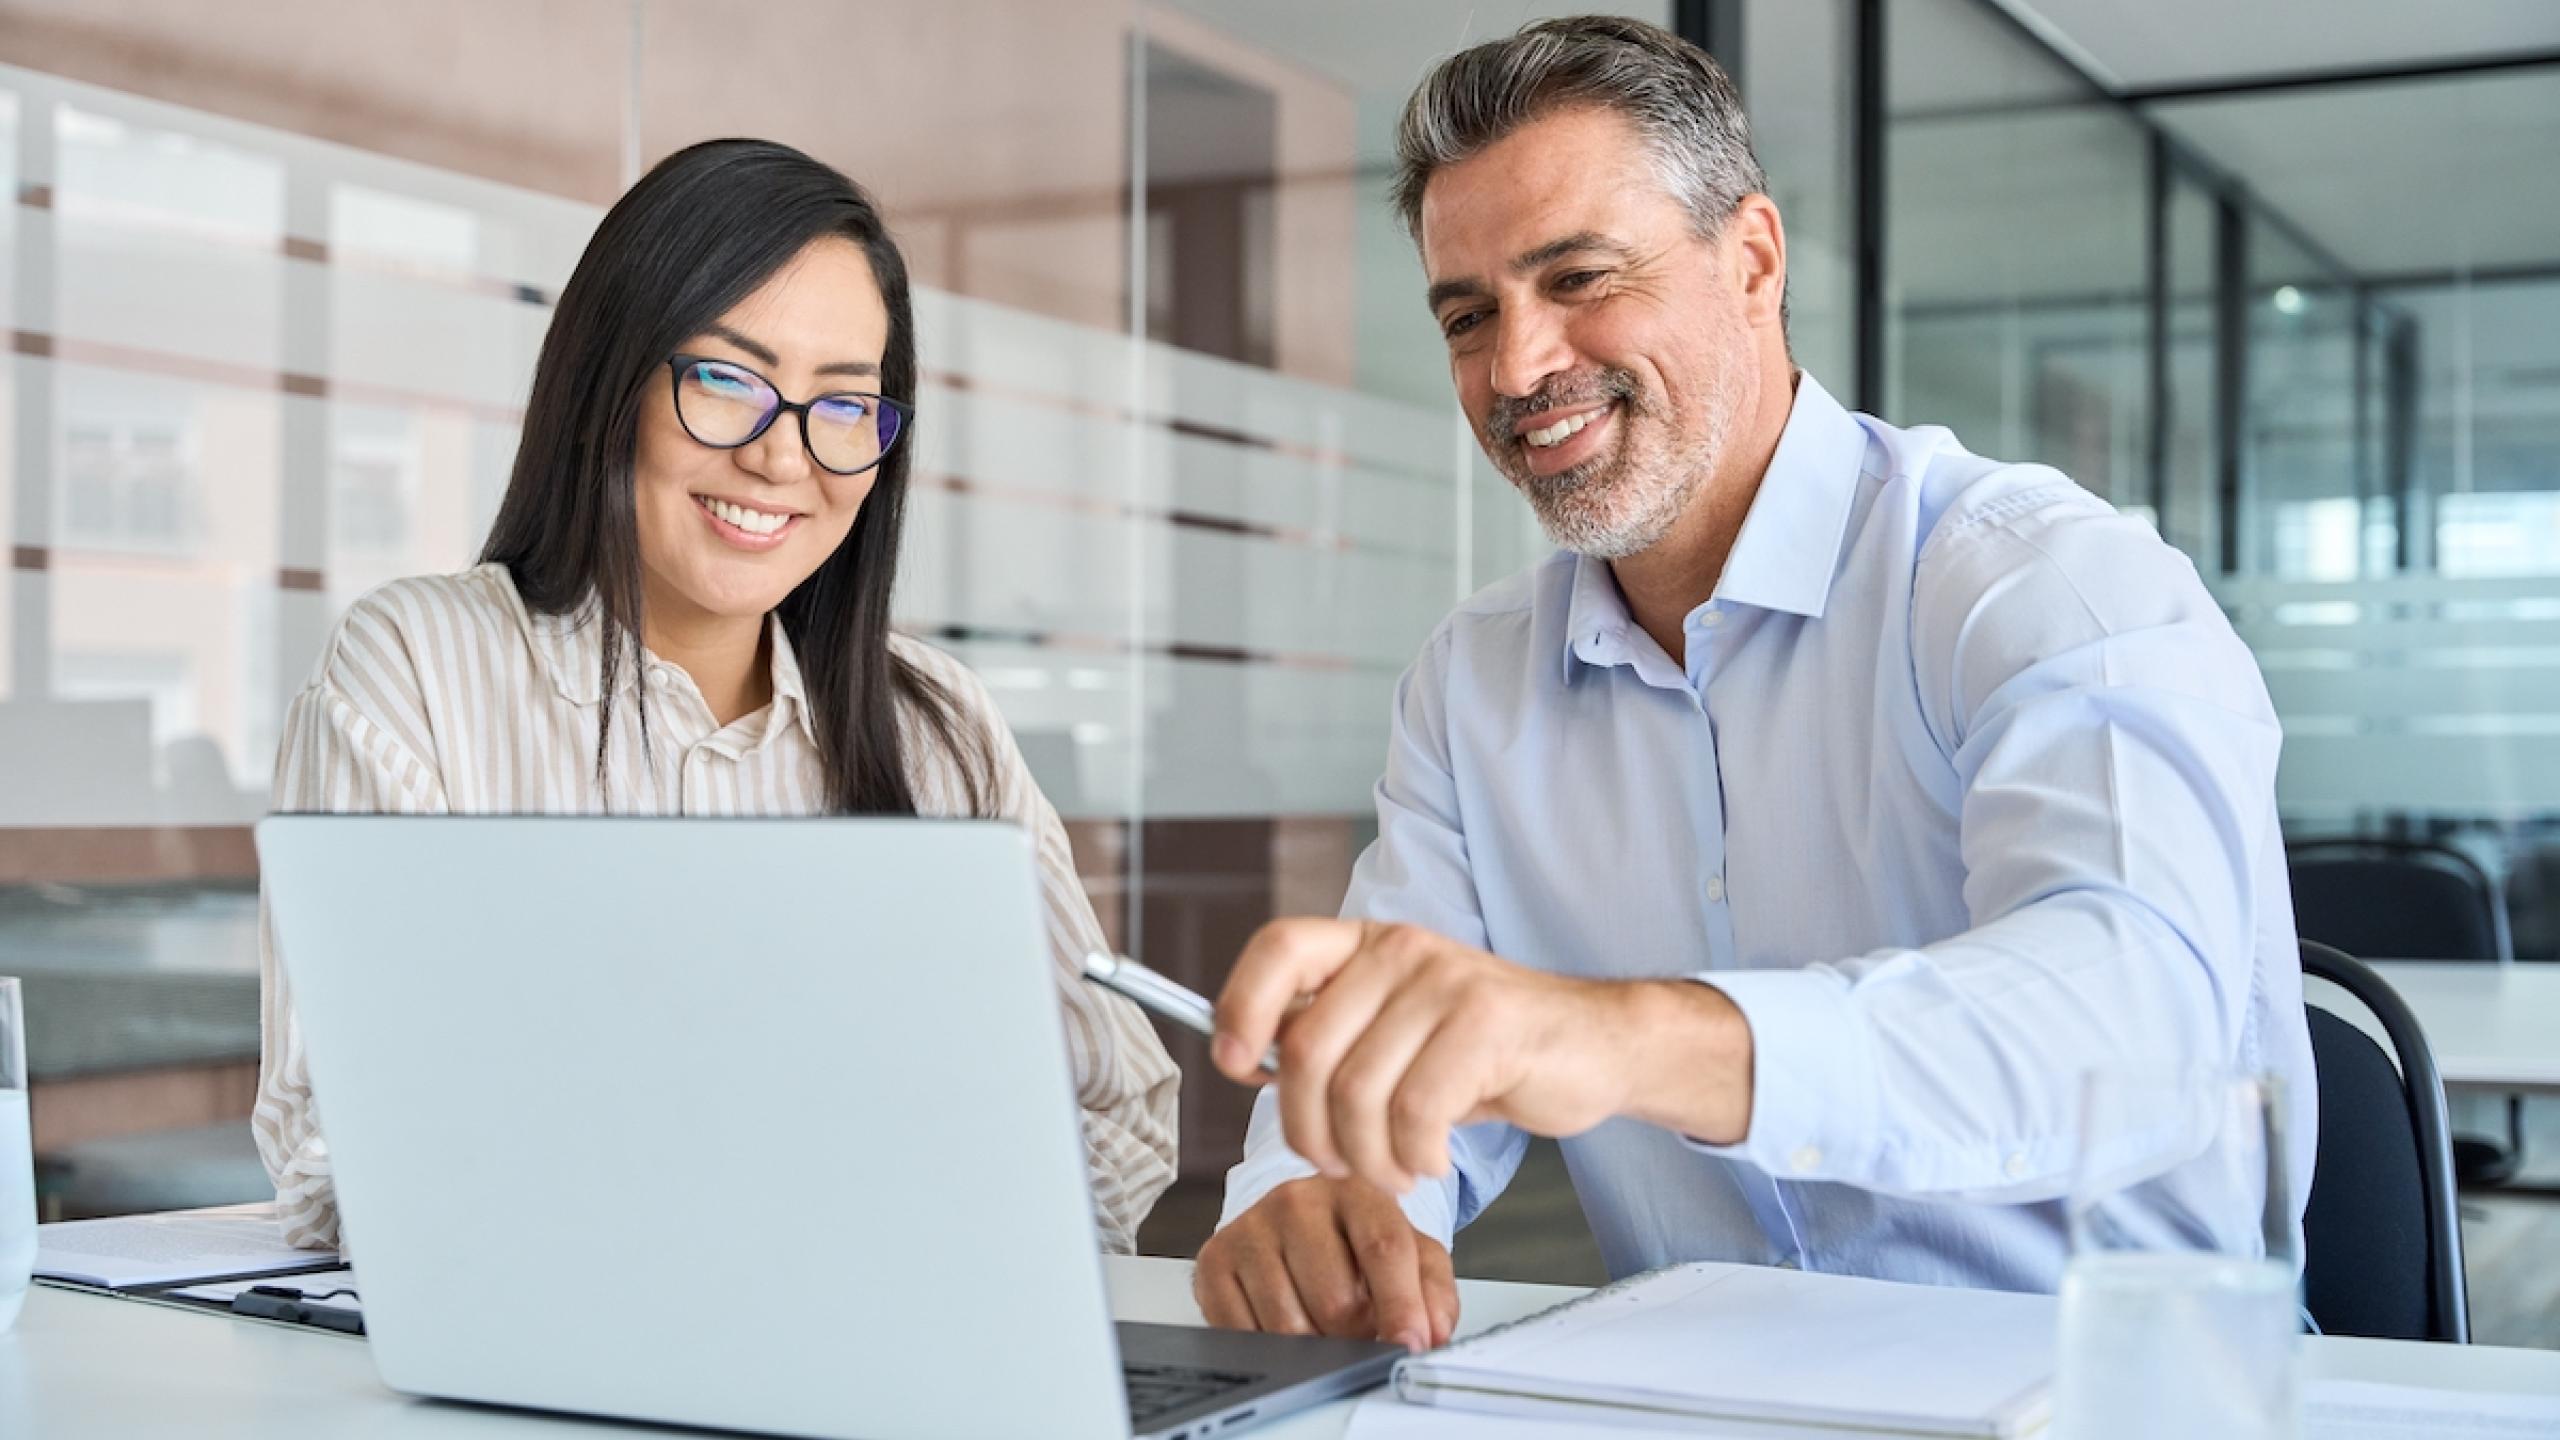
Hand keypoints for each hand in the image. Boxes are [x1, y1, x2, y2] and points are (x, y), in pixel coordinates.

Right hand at [1193, 1176, 1457, 1350]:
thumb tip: (1432, 1334)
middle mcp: (1297, 1201)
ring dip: (1313, 1346)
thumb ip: (1433, 1291)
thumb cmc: (1356, 1243)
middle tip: (1360, 1329)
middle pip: (1336, 1299)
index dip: (1402, 1305)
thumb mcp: (1411, 1254)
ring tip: (1322, 1324)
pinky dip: (1268, 1345)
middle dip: (1356, 1334)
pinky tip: (1280, 1322)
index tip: (1409, 1345)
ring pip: (1289, 1325)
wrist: (1295, 1223)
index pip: (1384, 1249)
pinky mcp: (1215, 1259)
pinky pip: (1243, 1331)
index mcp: (1356, 1191)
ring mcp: (1251, 1228)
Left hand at [1212, 919, 1752, 1195]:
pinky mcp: (1487, 1024)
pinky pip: (1414, 1111)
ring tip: (1393, 1169)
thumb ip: (1333, 1038)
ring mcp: (1446, 983)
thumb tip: (1246, 1063)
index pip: (1280, 948)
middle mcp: (1401, 951)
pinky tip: (1430, 1158)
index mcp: (1368, 945)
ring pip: (1357, 1092)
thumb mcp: (1398, 1031)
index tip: (1234, 1064)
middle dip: (1308, 1129)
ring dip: (1366, 1157)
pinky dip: (1412, 1156)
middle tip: (1339, 1163)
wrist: (1596, 1045)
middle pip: (1306, 1050)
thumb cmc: (1487, 1050)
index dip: (1240, 1004)